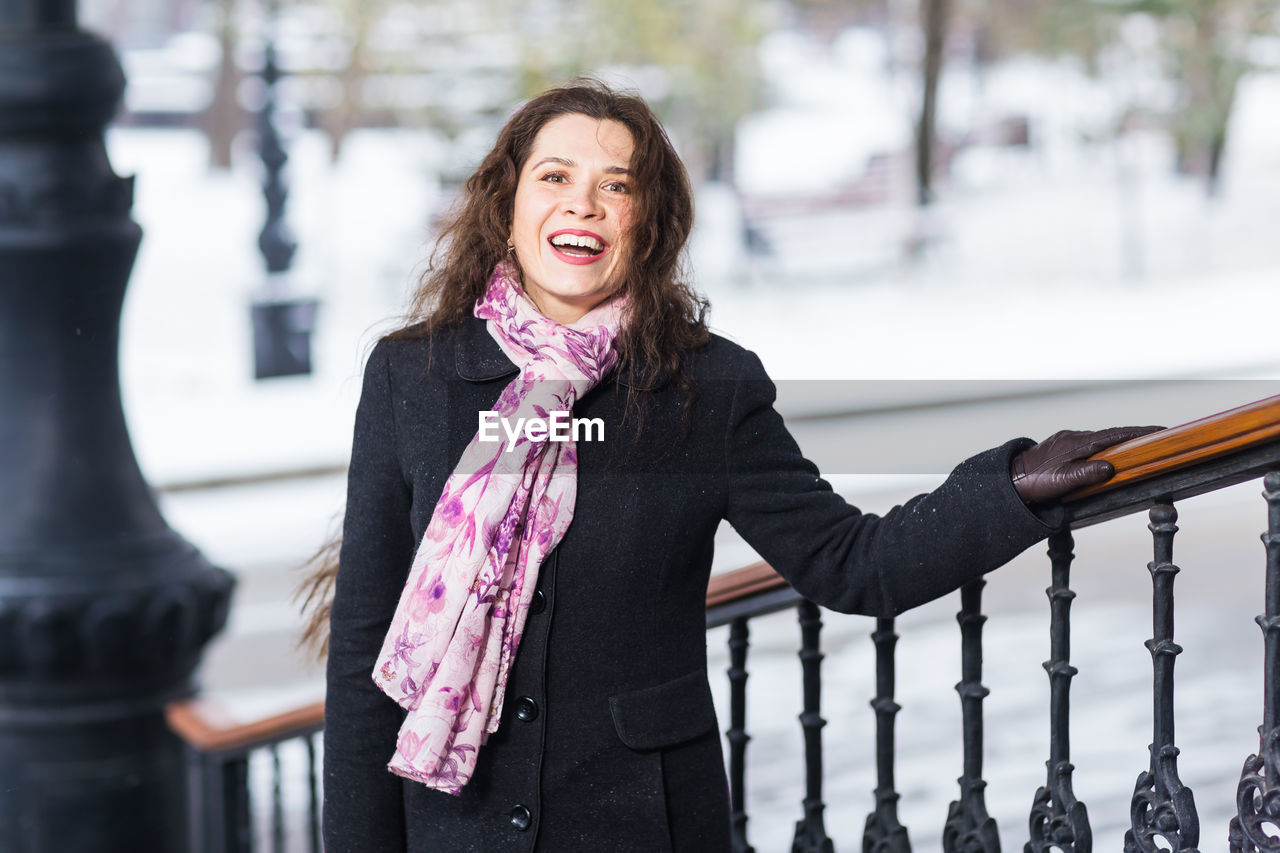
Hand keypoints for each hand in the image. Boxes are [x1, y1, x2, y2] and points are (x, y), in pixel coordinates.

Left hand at [1011, 426, 1162, 503]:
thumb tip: (1110, 468)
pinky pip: (1088, 443)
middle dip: (1133, 435)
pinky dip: (1102, 446)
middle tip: (1155, 437)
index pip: (1114, 435)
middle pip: (1109, 434)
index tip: (1159, 430)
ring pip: (1098, 438)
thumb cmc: (1034, 481)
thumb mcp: (1063, 481)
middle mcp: (1073, 437)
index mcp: (1077, 443)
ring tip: (1137, 445)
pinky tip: (1106, 453)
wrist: (1010, 478)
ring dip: (1117, 441)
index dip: (1138, 433)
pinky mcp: (1061, 446)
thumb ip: (1087, 474)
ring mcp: (1066, 440)